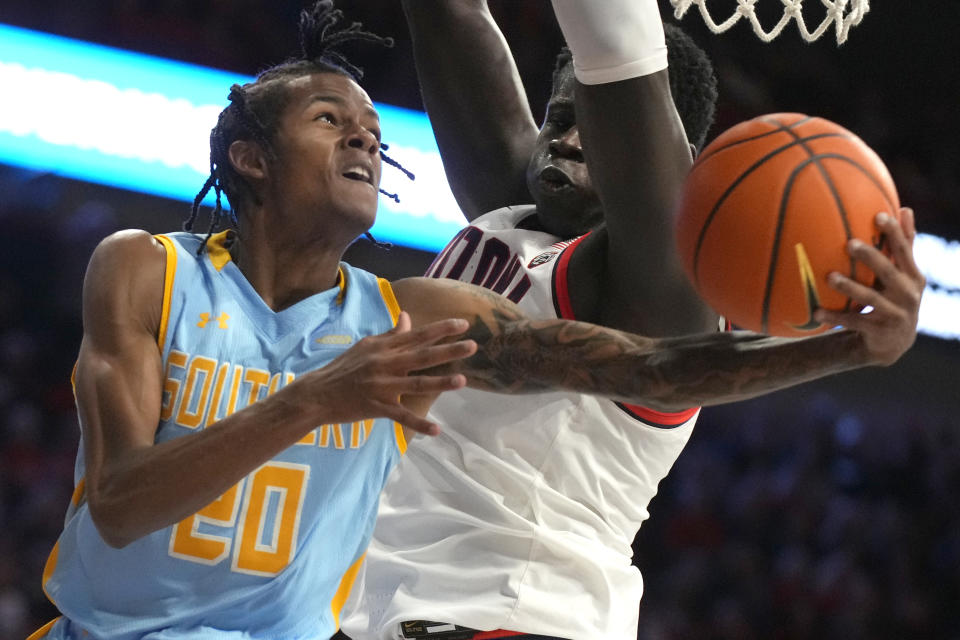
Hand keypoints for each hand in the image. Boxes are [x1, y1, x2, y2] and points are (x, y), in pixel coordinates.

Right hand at [297, 312, 475, 434]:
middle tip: (473, 346)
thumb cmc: (344, 368)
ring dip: (439, 383)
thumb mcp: (366, 346)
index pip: (417, 335)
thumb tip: (407, 317)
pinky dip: (418, 424)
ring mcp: (381, 386)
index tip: (463, 323)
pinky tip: (436, 430)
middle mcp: (385, 364)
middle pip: (421, 356)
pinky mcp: (376, 407)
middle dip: (448, 350)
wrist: (318, 393)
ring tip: (462, 381)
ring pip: (415, 383)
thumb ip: (391, 335)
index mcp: (384, 348)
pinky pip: (400, 416)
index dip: (440, 329)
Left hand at [815, 208, 924, 365]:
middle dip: (870, 257)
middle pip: (888, 272)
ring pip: (870, 298)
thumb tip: (905, 209)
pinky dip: (835, 316)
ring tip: (829, 276)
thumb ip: (904, 245)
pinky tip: (816, 312)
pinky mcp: (879, 331)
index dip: (894, 233)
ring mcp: (895, 313)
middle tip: (850, 244)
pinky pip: (854, 321)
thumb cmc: (895, 296)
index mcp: (913, 275)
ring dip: (849, 287)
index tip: (879, 216)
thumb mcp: (903, 274)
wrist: (895, 342)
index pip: (904, 250)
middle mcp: (908, 294)